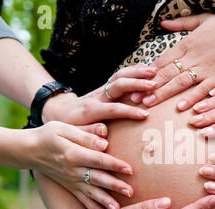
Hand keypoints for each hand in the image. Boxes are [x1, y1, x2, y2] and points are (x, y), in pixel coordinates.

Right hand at [29, 121, 132, 208]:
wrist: (29, 150)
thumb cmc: (49, 134)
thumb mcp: (64, 128)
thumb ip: (85, 135)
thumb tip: (104, 142)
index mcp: (73, 153)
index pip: (98, 159)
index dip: (114, 164)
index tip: (130, 169)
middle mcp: (72, 170)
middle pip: (97, 178)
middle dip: (115, 186)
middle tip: (131, 192)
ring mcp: (71, 181)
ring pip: (91, 192)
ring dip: (105, 201)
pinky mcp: (70, 187)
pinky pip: (82, 199)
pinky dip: (92, 208)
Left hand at [42, 64, 156, 124]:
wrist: (59, 111)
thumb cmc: (69, 126)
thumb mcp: (74, 132)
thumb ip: (88, 133)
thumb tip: (104, 133)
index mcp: (91, 110)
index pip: (112, 109)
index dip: (128, 111)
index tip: (145, 115)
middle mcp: (98, 96)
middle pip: (117, 85)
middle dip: (136, 83)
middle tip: (153, 85)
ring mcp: (102, 89)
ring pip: (120, 76)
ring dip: (137, 72)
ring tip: (154, 71)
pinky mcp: (107, 87)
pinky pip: (121, 76)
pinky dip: (135, 70)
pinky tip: (148, 69)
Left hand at [131, 14, 214, 109]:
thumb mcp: (204, 20)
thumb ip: (182, 23)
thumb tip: (163, 22)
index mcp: (187, 43)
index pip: (162, 59)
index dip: (146, 72)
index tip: (134, 81)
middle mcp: (193, 56)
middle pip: (165, 73)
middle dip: (147, 86)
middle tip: (133, 97)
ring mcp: (205, 68)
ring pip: (179, 82)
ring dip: (162, 94)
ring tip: (148, 104)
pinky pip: (202, 90)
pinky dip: (191, 99)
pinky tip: (180, 108)